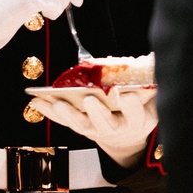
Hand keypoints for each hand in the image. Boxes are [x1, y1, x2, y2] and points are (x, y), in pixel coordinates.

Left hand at [27, 85, 157, 168]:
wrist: (128, 135)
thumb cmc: (141, 109)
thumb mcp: (154, 98)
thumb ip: (154, 80)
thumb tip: (155, 57)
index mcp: (139, 121)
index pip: (136, 115)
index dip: (132, 107)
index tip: (128, 95)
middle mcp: (117, 128)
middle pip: (106, 123)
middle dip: (97, 112)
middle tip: (90, 100)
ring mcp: (96, 130)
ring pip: (81, 124)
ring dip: (68, 113)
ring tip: (56, 101)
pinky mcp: (81, 129)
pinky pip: (64, 121)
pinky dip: (49, 113)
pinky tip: (36, 102)